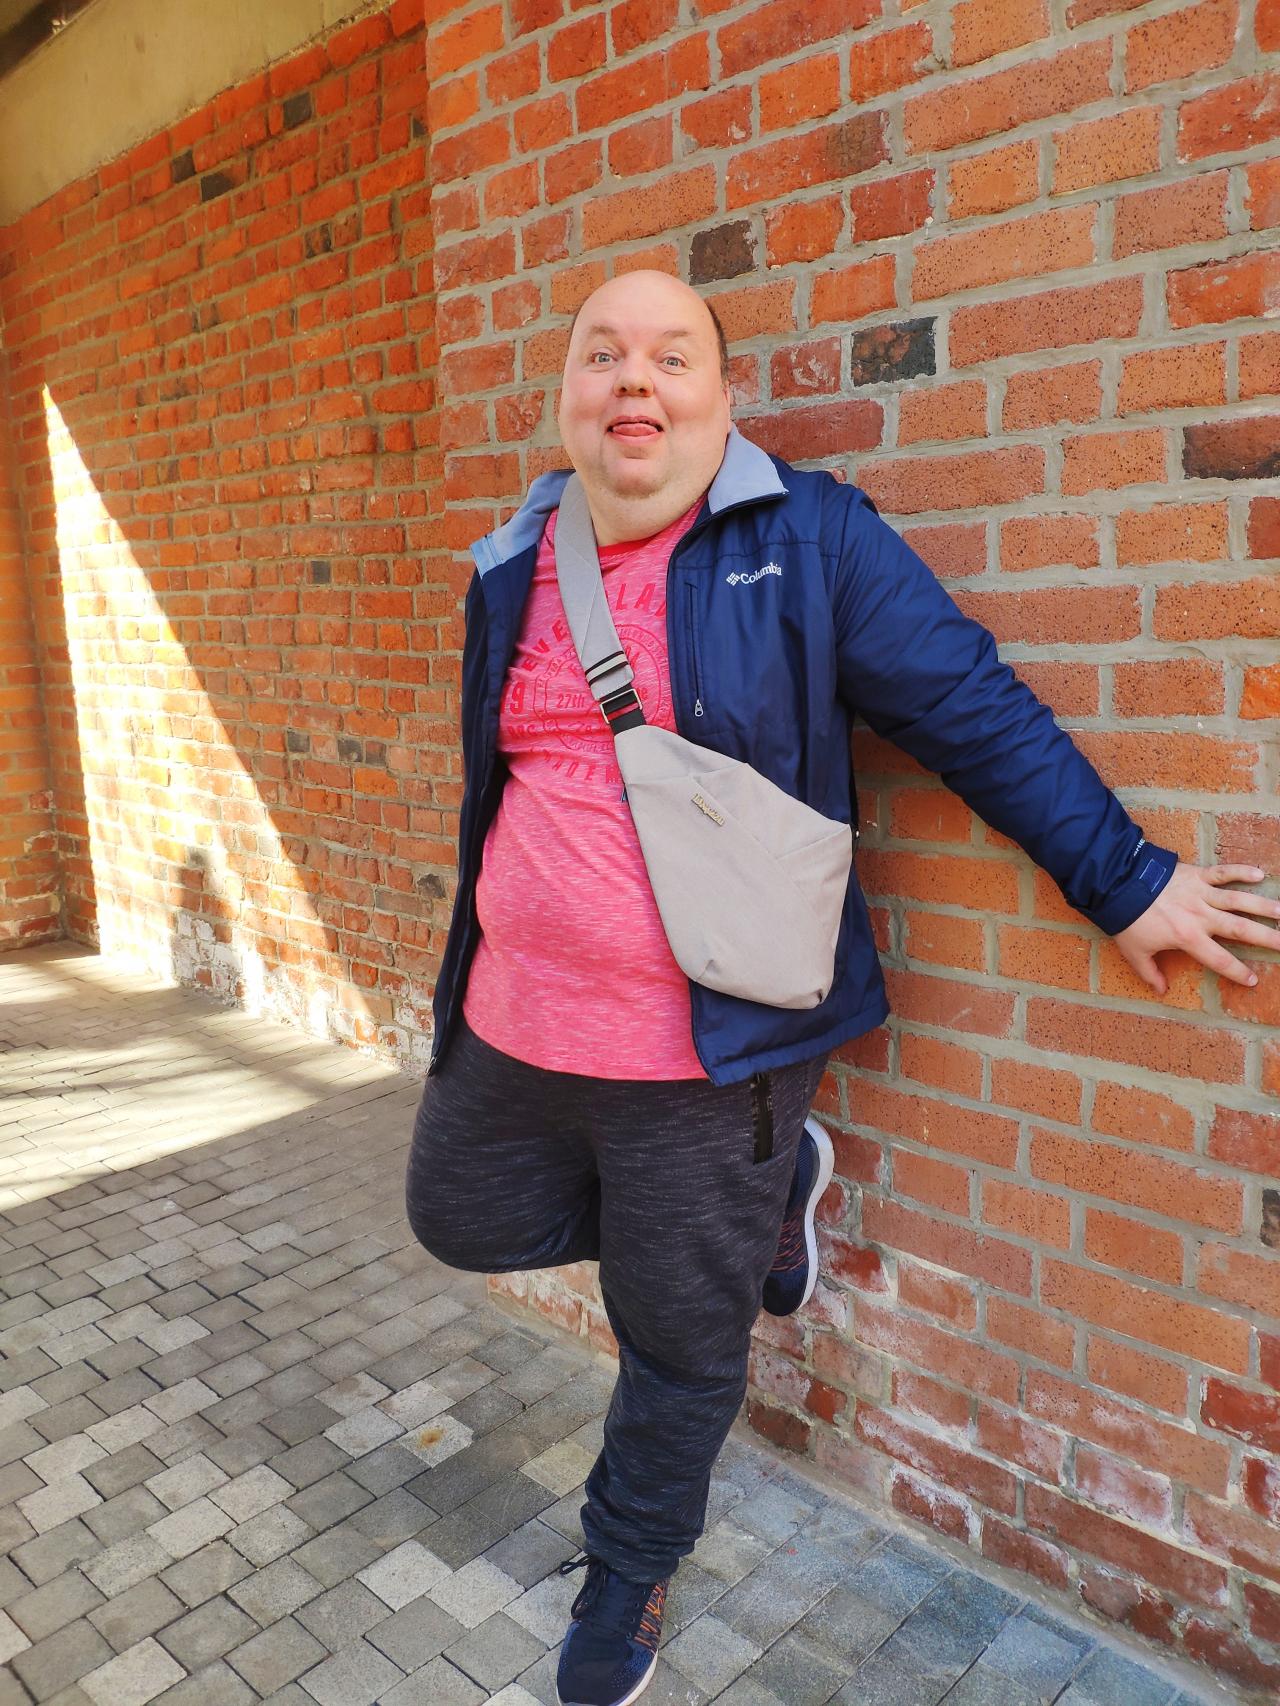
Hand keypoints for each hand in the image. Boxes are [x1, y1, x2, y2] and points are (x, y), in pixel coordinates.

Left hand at [1112, 863, 1277, 994]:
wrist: (1117, 885)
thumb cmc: (1126, 920)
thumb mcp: (1134, 953)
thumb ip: (1149, 973)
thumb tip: (1161, 991)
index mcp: (1188, 938)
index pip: (1219, 960)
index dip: (1237, 972)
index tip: (1252, 980)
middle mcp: (1201, 916)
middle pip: (1241, 929)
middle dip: (1267, 938)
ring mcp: (1201, 893)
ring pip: (1239, 900)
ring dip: (1263, 907)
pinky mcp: (1196, 874)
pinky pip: (1222, 872)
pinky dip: (1240, 871)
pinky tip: (1260, 874)